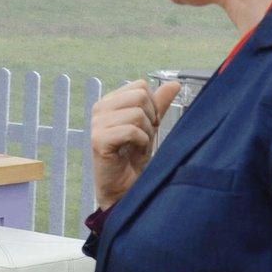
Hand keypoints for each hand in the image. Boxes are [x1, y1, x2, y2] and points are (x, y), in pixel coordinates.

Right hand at [89, 79, 182, 209]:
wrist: (125, 188)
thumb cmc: (133, 158)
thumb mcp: (150, 127)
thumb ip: (159, 104)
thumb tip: (174, 84)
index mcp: (110, 101)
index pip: (140, 86)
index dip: (152, 106)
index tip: (147, 125)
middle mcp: (100, 109)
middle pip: (140, 96)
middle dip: (150, 118)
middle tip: (143, 137)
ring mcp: (97, 124)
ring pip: (137, 113)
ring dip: (146, 133)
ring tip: (138, 146)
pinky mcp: (99, 140)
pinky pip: (131, 131)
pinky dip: (140, 143)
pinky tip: (134, 152)